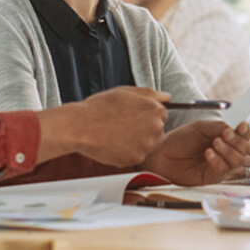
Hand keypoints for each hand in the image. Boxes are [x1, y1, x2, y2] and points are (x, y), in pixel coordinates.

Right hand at [39, 86, 167, 165]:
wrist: (82, 126)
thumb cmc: (101, 107)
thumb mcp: (127, 91)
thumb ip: (151, 94)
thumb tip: (167, 97)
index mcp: (155, 110)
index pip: (162, 114)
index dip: (146, 114)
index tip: (133, 116)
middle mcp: (155, 128)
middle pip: (156, 130)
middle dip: (144, 128)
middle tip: (123, 125)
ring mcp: (146, 145)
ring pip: (146, 144)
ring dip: (136, 141)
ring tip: (117, 134)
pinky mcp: (136, 159)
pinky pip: (135, 156)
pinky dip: (127, 152)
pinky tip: (113, 143)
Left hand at [142, 120, 249, 185]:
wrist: (162, 154)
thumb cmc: (180, 139)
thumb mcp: (201, 127)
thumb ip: (219, 127)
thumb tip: (236, 127)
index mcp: (225, 138)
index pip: (243, 135)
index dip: (245, 131)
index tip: (242, 126)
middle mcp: (225, 151)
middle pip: (244, 148)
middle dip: (237, 141)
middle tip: (225, 134)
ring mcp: (220, 165)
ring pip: (237, 160)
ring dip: (228, 150)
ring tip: (214, 143)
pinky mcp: (212, 176)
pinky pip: (223, 170)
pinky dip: (218, 160)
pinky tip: (208, 154)